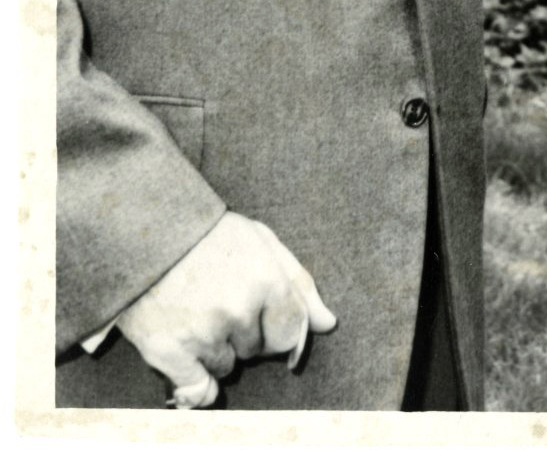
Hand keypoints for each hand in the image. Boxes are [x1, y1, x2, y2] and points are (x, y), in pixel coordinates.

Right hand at [116, 211, 336, 406]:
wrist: (143, 231)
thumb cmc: (209, 235)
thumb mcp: (262, 242)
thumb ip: (299, 283)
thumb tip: (328, 324)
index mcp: (266, 280)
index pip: (291, 332)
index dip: (277, 324)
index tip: (260, 311)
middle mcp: (238, 311)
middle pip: (258, 350)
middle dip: (247, 332)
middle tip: (222, 302)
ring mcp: (203, 334)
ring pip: (227, 366)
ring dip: (218, 350)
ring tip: (198, 314)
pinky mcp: (168, 352)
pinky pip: (198, 391)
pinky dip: (197, 384)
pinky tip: (191, 360)